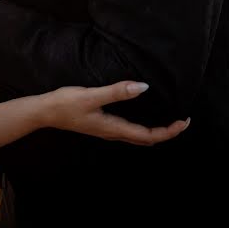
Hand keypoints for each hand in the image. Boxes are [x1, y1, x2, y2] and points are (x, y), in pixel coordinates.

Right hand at [41, 81, 189, 145]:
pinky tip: (142, 115)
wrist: (44, 112)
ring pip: (138, 137)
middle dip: (166, 133)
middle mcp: (113, 133)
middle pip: (146, 140)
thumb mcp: (91, 95)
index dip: (170, 131)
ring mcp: (106, 130)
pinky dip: (142, 127)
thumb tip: (143, 87)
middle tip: (182, 121)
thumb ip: (116, 92)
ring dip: (155, 131)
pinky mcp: (101, 125)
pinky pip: (128, 131)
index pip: (149, 136)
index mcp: (114, 128)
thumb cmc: (65, 104)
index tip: (184, 121)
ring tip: (167, 119)